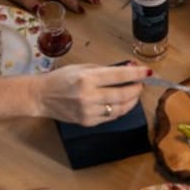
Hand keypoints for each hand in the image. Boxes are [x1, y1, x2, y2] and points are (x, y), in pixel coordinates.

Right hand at [34, 63, 148, 125]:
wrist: (41, 96)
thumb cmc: (61, 79)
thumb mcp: (82, 67)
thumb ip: (106, 69)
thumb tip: (129, 69)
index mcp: (87, 78)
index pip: (119, 76)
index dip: (137, 74)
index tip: (148, 72)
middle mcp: (88, 96)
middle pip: (123, 95)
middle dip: (137, 89)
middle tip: (141, 84)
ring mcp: (88, 111)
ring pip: (120, 109)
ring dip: (131, 101)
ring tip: (134, 94)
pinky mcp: (87, 122)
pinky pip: (110, 117)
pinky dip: (120, 109)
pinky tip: (122, 103)